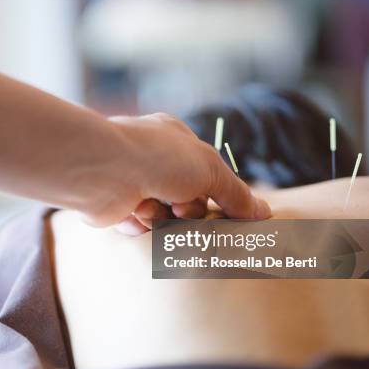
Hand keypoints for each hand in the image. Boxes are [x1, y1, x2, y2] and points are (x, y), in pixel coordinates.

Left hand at [82, 113, 270, 231]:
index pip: (208, 174)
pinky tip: (134, 213)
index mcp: (176, 141)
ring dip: (164, 217)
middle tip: (182, 208)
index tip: (230, 215)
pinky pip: (142, 227)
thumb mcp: (210, 170)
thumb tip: (264, 212)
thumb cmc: (158, 158)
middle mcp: (154, 160)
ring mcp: (135, 184)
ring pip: (166, 216)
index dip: (218, 195)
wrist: (103, 171)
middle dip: (189, 210)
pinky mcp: (118, 208)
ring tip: (152, 206)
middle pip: (189, 199)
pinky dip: (142, 225)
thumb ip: (236, 194)